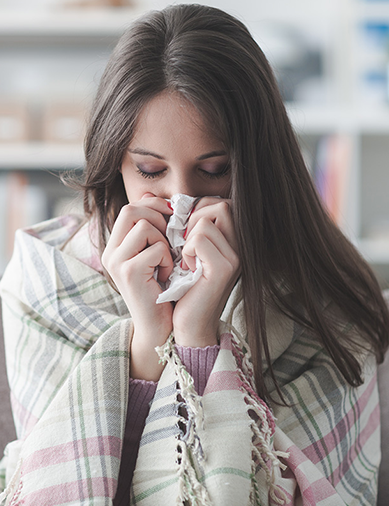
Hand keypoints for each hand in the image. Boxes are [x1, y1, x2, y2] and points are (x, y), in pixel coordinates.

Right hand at [101, 193, 173, 380]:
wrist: (158, 326)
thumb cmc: (162, 289)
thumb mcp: (155, 255)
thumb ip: (152, 229)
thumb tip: (155, 198)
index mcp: (115, 246)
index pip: (130, 207)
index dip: (154, 206)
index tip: (172, 216)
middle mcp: (110, 252)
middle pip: (132, 210)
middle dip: (159, 218)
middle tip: (171, 238)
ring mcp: (117, 262)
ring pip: (145, 226)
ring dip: (164, 242)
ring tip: (166, 261)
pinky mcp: (129, 273)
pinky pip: (156, 248)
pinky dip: (168, 259)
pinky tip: (166, 275)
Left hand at [173, 197, 239, 346]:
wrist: (189, 324)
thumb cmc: (185, 288)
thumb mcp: (190, 252)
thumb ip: (190, 227)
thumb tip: (171, 201)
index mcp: (234, 241)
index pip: (221, 204)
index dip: (199, 210)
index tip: (186, 233)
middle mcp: (241, 247)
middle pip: (220, 205)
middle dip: (194, 218)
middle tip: (184, 243)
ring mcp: (235, 257)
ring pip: (206, 221)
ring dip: (188, 238)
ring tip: (187, 259)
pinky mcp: (224, 268)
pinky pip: (199, 239)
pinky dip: (186, 251)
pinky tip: (188, 268)